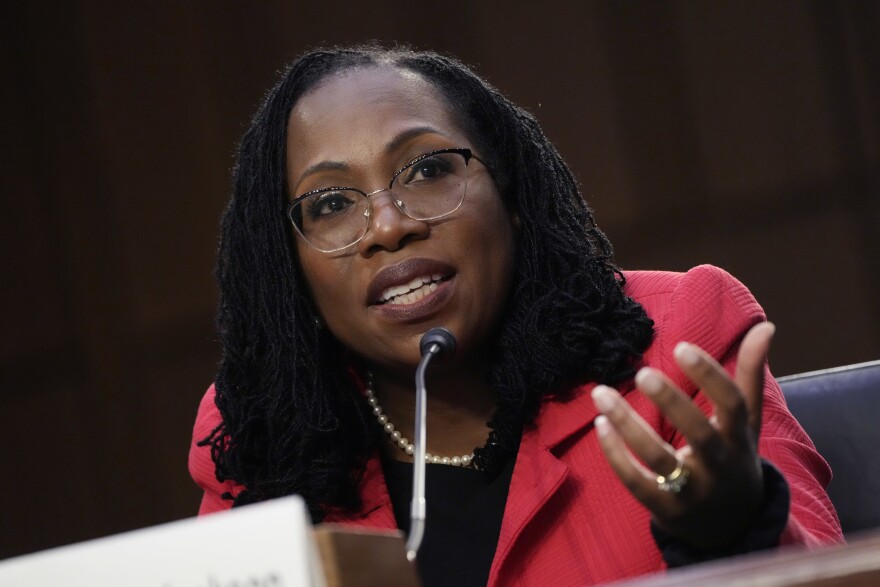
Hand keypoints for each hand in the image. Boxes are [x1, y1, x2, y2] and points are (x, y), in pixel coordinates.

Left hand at [590, 321, 775, 549]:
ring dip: (627, 425)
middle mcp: (719, 466)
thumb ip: (749, 374)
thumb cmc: (733, 459)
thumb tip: (765, 326)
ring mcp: (692, 491)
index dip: (710, 375)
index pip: (732, 404)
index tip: (681, 347)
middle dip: (672, 403)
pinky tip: (600, 425)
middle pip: (699, 434)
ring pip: (659, 459)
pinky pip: (637, 482)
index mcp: (739, 439)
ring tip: (601, 393)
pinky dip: (616, 456)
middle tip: (642, 372)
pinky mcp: (666, 510)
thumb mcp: (746, 421)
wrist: (731, 528)